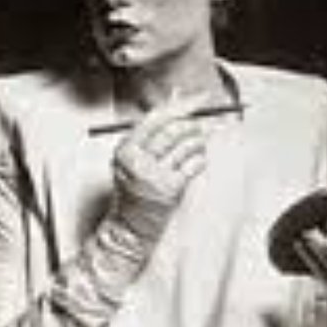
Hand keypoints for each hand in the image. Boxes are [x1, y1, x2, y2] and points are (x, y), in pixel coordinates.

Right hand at [109, 92, 209, 241]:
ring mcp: (153, 174)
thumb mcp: (135, 159)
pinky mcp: (170, 187)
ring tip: (196, 151)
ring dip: (199, 144)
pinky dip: (201, 160)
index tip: (200, 98)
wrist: (130, 228)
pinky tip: (195, 165)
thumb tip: (177, 99)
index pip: (157, 117)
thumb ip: (153, 131)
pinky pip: (195, 163)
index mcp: (126, 148)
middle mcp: (137, 159)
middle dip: (193, 126)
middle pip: (174, 129)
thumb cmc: (135, 191)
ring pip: (187, 145)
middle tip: (201, 129)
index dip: (182, 105)